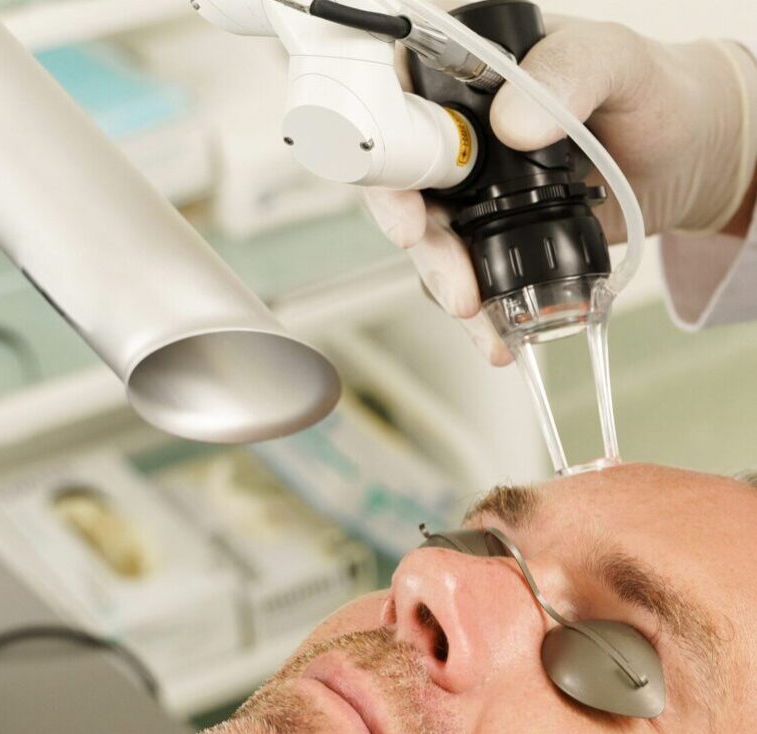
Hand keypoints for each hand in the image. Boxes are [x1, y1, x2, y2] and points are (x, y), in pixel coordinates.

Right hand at [363, 17, 756, 364]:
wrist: (686, 154)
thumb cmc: (654, 91)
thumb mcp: (618, 62)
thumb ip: (568, 72)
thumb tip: (513, 121)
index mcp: (462, 71)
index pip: (394, 104)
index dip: (385, 158)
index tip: (410, 211)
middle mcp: (450, 129)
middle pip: (401, 186)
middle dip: (420, 243)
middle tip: (453, 279)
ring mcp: (463, 187)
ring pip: (426, 239)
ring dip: (445, 283)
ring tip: (477, 315)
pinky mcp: (484, 232)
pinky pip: (462, 271)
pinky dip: (475, 310)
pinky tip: (496, 332)